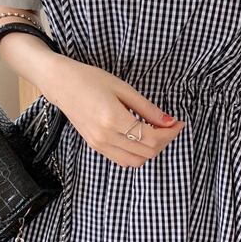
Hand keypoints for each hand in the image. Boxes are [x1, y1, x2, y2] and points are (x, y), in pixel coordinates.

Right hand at [43, 56, 185, 168]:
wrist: (62, 84)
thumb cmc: (91, 80)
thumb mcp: (123, 88)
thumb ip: (147, 108)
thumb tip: (169, 121)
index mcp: (113, 119)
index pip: (152, 138)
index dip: (170, 133)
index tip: (178, 123)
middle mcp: (106, 137)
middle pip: (147, 152)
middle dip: (164, 141)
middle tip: (169, 126)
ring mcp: (99, 145)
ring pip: (136, 161)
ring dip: (151, 150)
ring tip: (156, 132)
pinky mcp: (95, 147)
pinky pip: (123, 160)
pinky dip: (137, 153)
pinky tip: (140, 137)